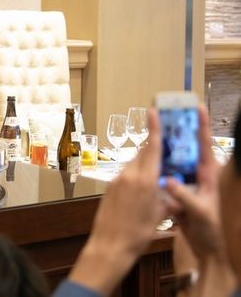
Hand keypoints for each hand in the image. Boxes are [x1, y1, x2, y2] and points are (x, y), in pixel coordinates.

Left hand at [70, 108, 170, 294]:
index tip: (153, 110)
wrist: (110, 244)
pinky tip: (140, 187)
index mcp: (145, 180)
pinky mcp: (110, 185)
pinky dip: (135, 174)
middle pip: (143, 153)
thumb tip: (173, 193)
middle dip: (153, 147)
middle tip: (164, 142)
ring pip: (134, 163)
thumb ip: (167, 199)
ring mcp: (117, 179)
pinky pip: (126, 173)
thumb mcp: (160, 216)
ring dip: (144, 164)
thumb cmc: (138, 233)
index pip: (152, 148)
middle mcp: (129, 174)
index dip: (154, 128)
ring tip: (155, 174)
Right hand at [165, 105, 228, 262]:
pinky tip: (145, 158)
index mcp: (209, 175)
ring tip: (152, 130)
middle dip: (177, 130)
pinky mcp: (177, 192)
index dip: (201, 125)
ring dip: (164, 146)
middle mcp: (198, 174)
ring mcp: (188, 182)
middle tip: (165, 113)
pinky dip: (157, 166)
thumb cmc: (213, 231)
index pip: (205, 145)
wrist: (209, 252)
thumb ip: (185, 197)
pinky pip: (165, 174)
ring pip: (174, 159)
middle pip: (187, 147)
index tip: (197, 106)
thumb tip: (169, 180)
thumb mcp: (202, 213)